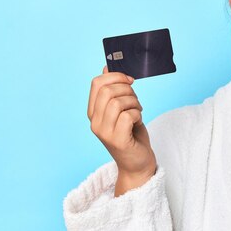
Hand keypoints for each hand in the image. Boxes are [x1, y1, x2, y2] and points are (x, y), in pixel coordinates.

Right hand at [88, 66, 156, 194]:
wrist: (137, 163)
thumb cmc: (132, 134)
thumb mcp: (122, 109)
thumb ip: (115, 91)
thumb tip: (106, 68)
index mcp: (93, 112)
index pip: (96, 83)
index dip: (115, 76)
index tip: (130, 81)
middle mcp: (94, 122)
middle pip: (107, 90)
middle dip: (128, 90)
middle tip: (136, 101)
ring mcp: (104, 132)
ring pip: (118, 101)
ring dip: (134, 103)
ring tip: (137, 112)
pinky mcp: (117, 140)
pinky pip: (128, 115)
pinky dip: (138, 114)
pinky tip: (138, 122)